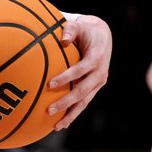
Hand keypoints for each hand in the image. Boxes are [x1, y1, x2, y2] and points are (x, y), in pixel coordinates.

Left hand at [48, 14, 111, 129]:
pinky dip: (73, 113)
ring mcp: (99, 82)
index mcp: (96, 57)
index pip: (80, 69)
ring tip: (56, 126)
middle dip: (66, 101)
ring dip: (70, 114)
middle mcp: (100, 72)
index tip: (50, 84)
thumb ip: (70, 29)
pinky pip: (84, 103)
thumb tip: (63, 39)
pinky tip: (61, 124)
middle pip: (82, 90)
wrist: (102, 36)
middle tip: (48, 110)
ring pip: (84, 101)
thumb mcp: (79, 25)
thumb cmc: (85, 30)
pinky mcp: (96, 88)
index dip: (66, 77)